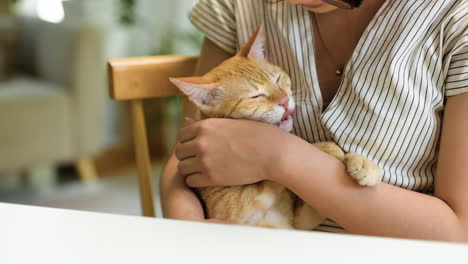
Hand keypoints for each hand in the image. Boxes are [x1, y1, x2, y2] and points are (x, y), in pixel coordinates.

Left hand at [175, 118, 292, 187]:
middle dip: (187, 155)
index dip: (188, 141)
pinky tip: (208, 177)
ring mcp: (204, 161)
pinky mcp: (211, 177)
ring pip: (182, 168)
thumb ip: (206, 124)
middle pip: (179, 152)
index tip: (197, 146)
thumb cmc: (256, 134)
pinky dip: (197, 180)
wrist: (271, 153)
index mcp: (205, 126)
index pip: (181, 135)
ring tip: (203, 169)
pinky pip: (191, 181)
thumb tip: (186, 122)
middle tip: (200, 159)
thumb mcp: (229, 122)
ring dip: (191, 169)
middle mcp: (200, 143)